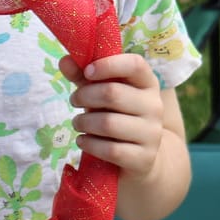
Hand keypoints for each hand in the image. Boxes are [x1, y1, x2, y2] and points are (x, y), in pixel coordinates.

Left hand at [59, 53, 168, 176]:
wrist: (140, 157)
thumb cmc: (118, 116)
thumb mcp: (102, 94)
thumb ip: (84, 77)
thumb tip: (65, 61)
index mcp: (148, 84)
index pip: (135, 65)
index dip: (108, 65)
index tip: (87, 72)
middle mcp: (154, 107)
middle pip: (112, 93)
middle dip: (84, 96)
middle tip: (74, 100)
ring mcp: (152, 134)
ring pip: (108, 124)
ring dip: (83, 122)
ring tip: (78, 123)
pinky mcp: (143, 158)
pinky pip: (110, 150)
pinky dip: (89, 144)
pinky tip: (83, 141)